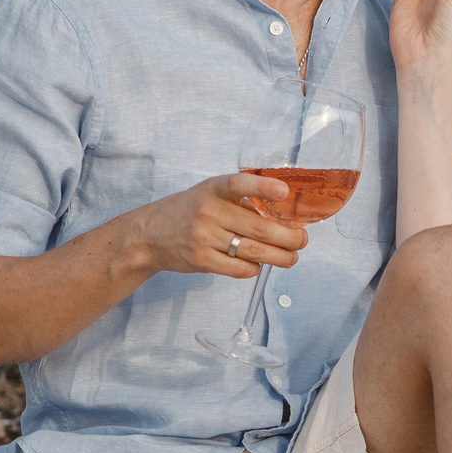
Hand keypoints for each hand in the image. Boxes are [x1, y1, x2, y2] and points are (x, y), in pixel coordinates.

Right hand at [132, 173, 304, 278]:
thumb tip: (281, 215)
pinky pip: (238, 268)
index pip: (240, 184)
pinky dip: (255, 268)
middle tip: (302, 240)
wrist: (149, 234)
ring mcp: (204, 237)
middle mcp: (209, 211)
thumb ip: (240, 200)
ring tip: (292, 258)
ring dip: (280, 257)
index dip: (264, 187)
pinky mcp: (201, 260)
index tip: (284, 192)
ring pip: (253, 252)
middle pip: (259, 229)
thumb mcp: (209, 193)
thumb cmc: (187, 211)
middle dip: (289, 238)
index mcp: (214, 189)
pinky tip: (260, 265)